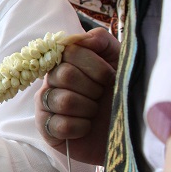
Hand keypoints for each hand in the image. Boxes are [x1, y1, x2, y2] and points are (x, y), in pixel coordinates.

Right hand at [36, 28, 119, 164]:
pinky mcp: (47, 128)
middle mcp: (52, 80)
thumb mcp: (119, 61)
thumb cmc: (121, 94)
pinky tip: (86, 128)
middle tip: (100, 96)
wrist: (125, 132)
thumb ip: (102, 41)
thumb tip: (82, 38)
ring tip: (94, 113)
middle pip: (64, 74)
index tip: (108, 77)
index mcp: (67, 62)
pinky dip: (80, 128)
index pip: (70, 51)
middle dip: (92, 88)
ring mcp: (46, 104)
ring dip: (87, 109)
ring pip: (63, 100)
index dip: (95, 66)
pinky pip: (60, 125)